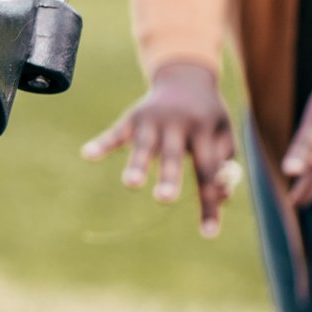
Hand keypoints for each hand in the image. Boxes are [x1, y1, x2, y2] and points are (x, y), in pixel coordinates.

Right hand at [82, 61, 239, 237]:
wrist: (186, 78)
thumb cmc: (208, 117)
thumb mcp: (224, 136)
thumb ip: (223, 166)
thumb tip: (220, 197)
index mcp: (205, 129)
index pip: (208, 170)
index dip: (209, 202)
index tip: (208, 234)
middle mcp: (178, 122)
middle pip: (174, 155)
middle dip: (168, 177)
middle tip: (165, 199)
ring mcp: (152, 119)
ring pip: (144, 146)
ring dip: (137, 164)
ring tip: (131, 184)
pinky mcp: (132, 117)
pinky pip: (116, 132)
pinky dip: (102, 143)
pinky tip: (87, 154)